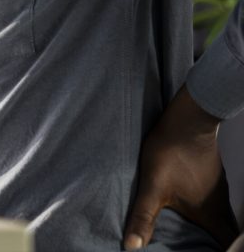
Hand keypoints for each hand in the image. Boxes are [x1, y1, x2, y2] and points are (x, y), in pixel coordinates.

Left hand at [124, 85, 238, 249]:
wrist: (186, 118)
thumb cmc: (171, 152)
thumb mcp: (152, 186)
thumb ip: (143, 216)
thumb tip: (131, 247)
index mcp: (211, 214)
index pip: (225, 244)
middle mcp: (220, 204)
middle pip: (224, 232)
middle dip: (214, 242)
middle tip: (195, 247)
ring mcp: (218, 187)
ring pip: (220, 215)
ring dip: (210, 226)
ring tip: (193, 233)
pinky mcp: (211, 174)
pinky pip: (213, 199)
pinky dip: (205, 209)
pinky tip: (190, 205)